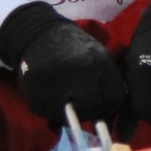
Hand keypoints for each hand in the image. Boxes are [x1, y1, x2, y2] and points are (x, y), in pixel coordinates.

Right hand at [0, 2, 124, 125]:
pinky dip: (50, 109)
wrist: (40, 33)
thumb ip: (108, 82)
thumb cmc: (75, 48)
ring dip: (68, 113)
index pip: (114, 100)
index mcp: (100, 63)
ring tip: (64, 97)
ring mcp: (56, 84)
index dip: (109, 107)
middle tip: (80, 103)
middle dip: (89, 111)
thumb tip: (110, 117)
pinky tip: (50, 95)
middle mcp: (80, 73)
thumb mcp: (98, 57)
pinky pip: (48, 114)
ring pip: (69, 117)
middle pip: (92, 110)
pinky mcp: (36, 92)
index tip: (99, 104)